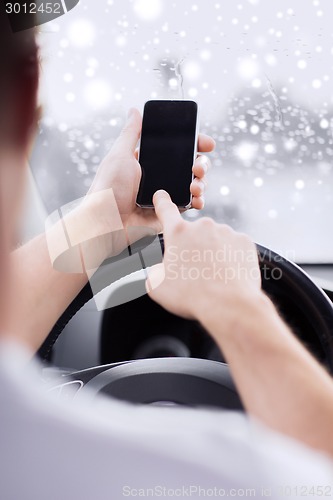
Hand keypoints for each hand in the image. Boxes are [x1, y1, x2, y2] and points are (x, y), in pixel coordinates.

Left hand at [88, 108, 214, 241]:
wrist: (106, 222)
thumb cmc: (108, 188)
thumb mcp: (119, 155)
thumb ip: (130, 133)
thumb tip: (134, 110)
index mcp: (148, 162)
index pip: (177, 149)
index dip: (194, 144)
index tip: (206, 143)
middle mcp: (159, 177)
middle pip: (190, 165)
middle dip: (202, 164)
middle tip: (198, 167)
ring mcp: (165, 195)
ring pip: (194, 184)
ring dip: (202, 182)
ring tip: (196, 185)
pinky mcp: (168, 212)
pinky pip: (189, 205)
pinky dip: (198, 201)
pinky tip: (197, 199)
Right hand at [146, 191, 261, 325]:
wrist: (229, 305)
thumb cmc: (191, 296)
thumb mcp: (157, 286)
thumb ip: (155, 271)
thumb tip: (161, 270)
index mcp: (178, 233)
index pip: (166, 210)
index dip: (161, 202)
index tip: (161, 195)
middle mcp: (203, 226)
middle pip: (194, 234)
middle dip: (192, 249)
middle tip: (193, 272)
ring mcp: (226, 232)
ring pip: (215, 241)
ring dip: (212, 254)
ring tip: (212, 278)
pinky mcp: (244, 242)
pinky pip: (233, 248)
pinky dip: (230, 259)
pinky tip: (227, 275)